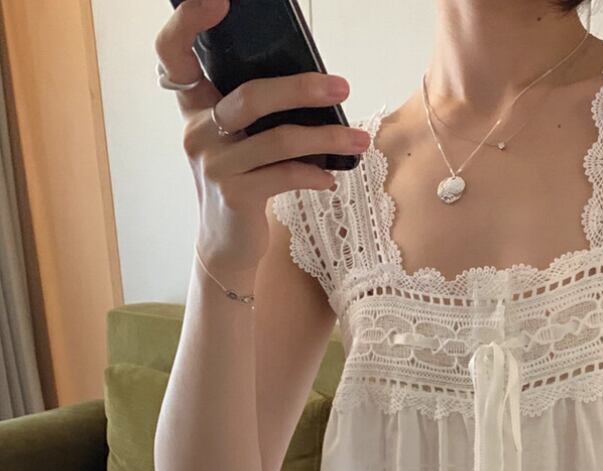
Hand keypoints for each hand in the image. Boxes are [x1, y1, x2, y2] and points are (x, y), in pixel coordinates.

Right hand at [154, 0, 370, 277]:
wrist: (227, 244)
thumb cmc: (242, 181)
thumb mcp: (239, 139)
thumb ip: (255, 111)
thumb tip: (312, 85)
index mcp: (195, 107)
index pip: (173, 54)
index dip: (188, 22)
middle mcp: (197, 131)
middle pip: (250, 96)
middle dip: (301, 89)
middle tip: (341, 87)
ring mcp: (214, 164)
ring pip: (278, 140)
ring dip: (326, 139)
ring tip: (359, 141)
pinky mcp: (235, 195)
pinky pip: (284, 176)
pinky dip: (314, 175)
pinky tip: (331, 177)